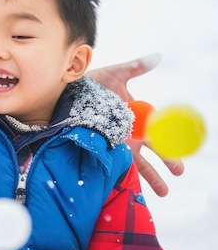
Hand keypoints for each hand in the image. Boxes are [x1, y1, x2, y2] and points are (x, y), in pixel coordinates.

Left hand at [87, 53, 184, 196]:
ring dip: (152, 176)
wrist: (67, 94)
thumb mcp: (115, 74)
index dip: (171, 140)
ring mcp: (116, 141)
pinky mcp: (103, 148)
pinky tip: (133, 188)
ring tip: (164, 192)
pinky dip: (125, 176)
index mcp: (137, 116)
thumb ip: (136, 67)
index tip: (181, 149)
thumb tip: (158, 57)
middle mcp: (130, 131)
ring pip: (138, 162)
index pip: (159, 130)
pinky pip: (117, 164)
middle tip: (179, 171)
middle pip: (153, 148)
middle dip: (167, 160)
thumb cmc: (93, 83)